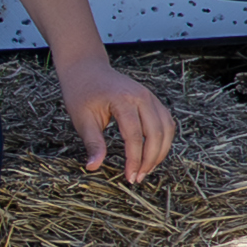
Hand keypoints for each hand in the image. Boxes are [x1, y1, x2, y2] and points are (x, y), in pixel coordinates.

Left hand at [52, 61, 175, 180]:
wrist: (86, 69)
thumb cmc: (81, 92)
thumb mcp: (82, 119)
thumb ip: (92, 143)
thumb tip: (93, 167)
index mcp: (123, 99)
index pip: (135, 136)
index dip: (134, 160)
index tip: (129, 177)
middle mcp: (142, 96)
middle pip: (156, 133)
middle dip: (149, 160)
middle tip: (137, 178)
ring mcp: (150, 96)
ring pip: (166, 129)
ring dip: (159, 152)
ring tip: (145, 170)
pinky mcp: (152, 100)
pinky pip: (166, 122)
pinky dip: (163, 140)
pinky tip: (152, 154)